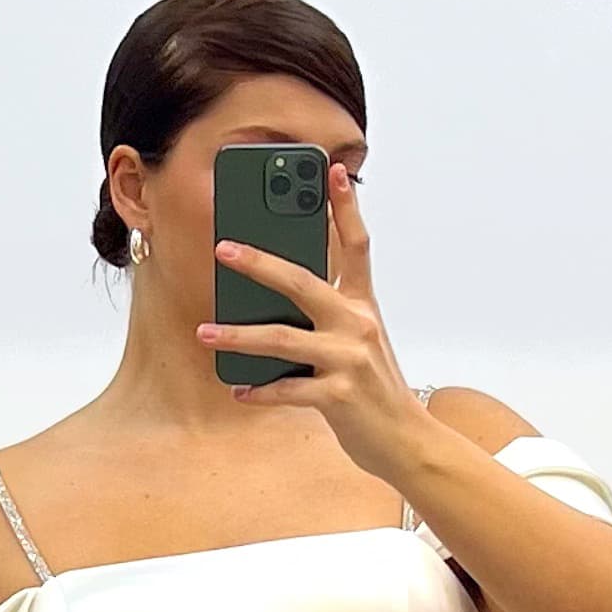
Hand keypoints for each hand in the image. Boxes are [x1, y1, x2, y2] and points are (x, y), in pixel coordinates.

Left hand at [197, 163, 432, 491]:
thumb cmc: (373, 388)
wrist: (407, 441)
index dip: (346, 207)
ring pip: (282, 338)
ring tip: (205, 332)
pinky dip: (259, 391)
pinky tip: (238, 390)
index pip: (356, 245)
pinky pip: (288, 389)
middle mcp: (358, 324)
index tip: (334, 170)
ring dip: (238, 336)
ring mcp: (349, 359)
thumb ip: (327, 315)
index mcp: (363, 304)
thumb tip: (274, 294)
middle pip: (304, 281)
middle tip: (223, 249)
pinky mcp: (340, 396)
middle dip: (260, 262)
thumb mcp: (358, 342)